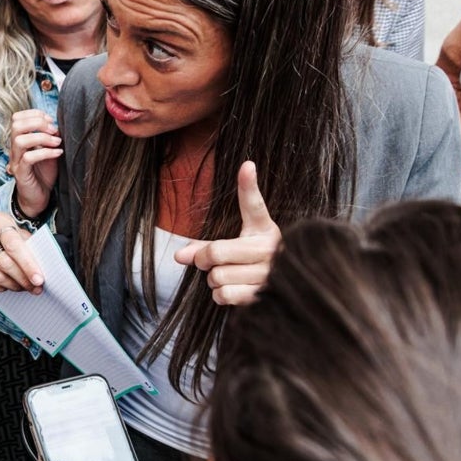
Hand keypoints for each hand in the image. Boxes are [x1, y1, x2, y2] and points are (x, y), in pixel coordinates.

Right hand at [0, 211, 43, 293]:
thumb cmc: (15, 238)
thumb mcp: (25, 238)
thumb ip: (33, 251)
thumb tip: (43, 272)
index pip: (13, 245)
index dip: (27, 264)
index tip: (39, 279)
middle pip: (3, 262)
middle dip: (22, 278)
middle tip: (36, 288)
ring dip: (12, 285)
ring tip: (24, 287)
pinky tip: (7, 286)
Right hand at [8, 109, 60, 218]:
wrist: (38, 197)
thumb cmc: (44, 174)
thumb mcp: (49, 151)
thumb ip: (51, 137)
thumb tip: (58, 125)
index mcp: (20, 140)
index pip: (17, 118)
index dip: (34, 114)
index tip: (51, 121)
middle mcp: (14, 149)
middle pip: (16, 125)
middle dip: (38, 123)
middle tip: (54, 131)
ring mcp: (16, 161)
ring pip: (20, 140)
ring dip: (42, 137)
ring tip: (57, 142)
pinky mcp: (21, 173)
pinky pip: (28, 158)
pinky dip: (46, 152)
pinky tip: (58, 153)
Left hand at [174, 160, 280, 305]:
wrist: (281, 291)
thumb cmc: (250, 264)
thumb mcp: (234, 247)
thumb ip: (204, 247)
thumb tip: (178, 256)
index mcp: (265, 230)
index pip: (254, 206)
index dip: (248, 185)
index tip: (247, 164)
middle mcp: (270, 249)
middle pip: (216, 252)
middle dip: (204, 260)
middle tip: (211, 262)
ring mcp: (270, 273)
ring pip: (218, 277)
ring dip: (215, 281)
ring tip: (232, 276)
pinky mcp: (264, 295)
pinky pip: (224, 295)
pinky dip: (222, 295)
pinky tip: (236, 290)